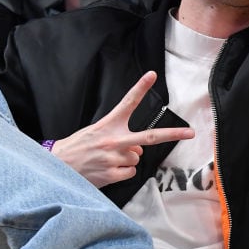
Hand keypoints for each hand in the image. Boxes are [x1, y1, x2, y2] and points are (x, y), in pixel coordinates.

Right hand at [50, 71, 193, 186]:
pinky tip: (108, 170)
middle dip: (173, 135)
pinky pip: (130, 172)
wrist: (57, 167)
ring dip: (128, 159)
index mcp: (108, 124)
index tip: (152, 75)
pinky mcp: (112, 173)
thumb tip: (139, 149)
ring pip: (137, 157)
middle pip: (149, 136)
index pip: (127, 103)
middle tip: (191, 133)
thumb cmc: (77, 148)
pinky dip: (123, 172)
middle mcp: (113, 139)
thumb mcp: (93, 132)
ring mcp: (114, 157)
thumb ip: (118, 136)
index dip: (140, 88)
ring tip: (108, 159)